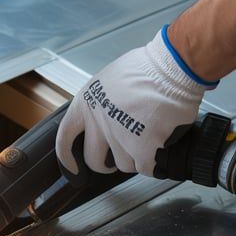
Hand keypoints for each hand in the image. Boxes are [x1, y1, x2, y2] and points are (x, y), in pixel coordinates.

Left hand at [56, 27, 216, 178]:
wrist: (171, 69)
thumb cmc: (148, 68)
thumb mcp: (111, 80)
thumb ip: (103, 103)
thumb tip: (108, 114)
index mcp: (87, 103)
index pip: (64, 137)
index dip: (66, 157)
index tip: (72, 167)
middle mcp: (99, 123)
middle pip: (94, 161)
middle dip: (106, 164)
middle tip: (116, 159)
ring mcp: (119, 137)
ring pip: (124, 165)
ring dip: (137, 157)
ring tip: (149, 139)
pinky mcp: (142, 147)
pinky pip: (146, 167)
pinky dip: (154, 161)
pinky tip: (161, 146)